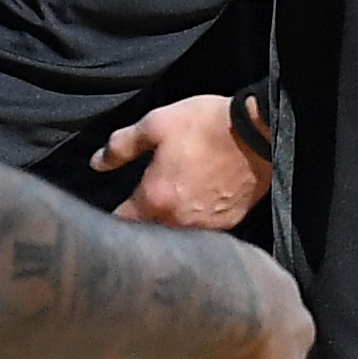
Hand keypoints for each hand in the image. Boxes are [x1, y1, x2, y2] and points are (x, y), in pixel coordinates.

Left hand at [95, 95, 267, 229]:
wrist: (260, 132)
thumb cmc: (207, 124)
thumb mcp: (157, 124)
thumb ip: (121, 146)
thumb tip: (97, 164)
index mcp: (155, 200)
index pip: (121, 223)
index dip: (113, 216)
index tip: (112, 207)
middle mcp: (179, 222)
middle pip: (149, 233)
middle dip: (141, 222)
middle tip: (140, 203)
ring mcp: (207, 226)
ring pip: (176, 234)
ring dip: (169, 224)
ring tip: (170, 203)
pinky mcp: (229, 223)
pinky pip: (203, 230)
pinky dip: (194, 221)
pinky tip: (197, 202)